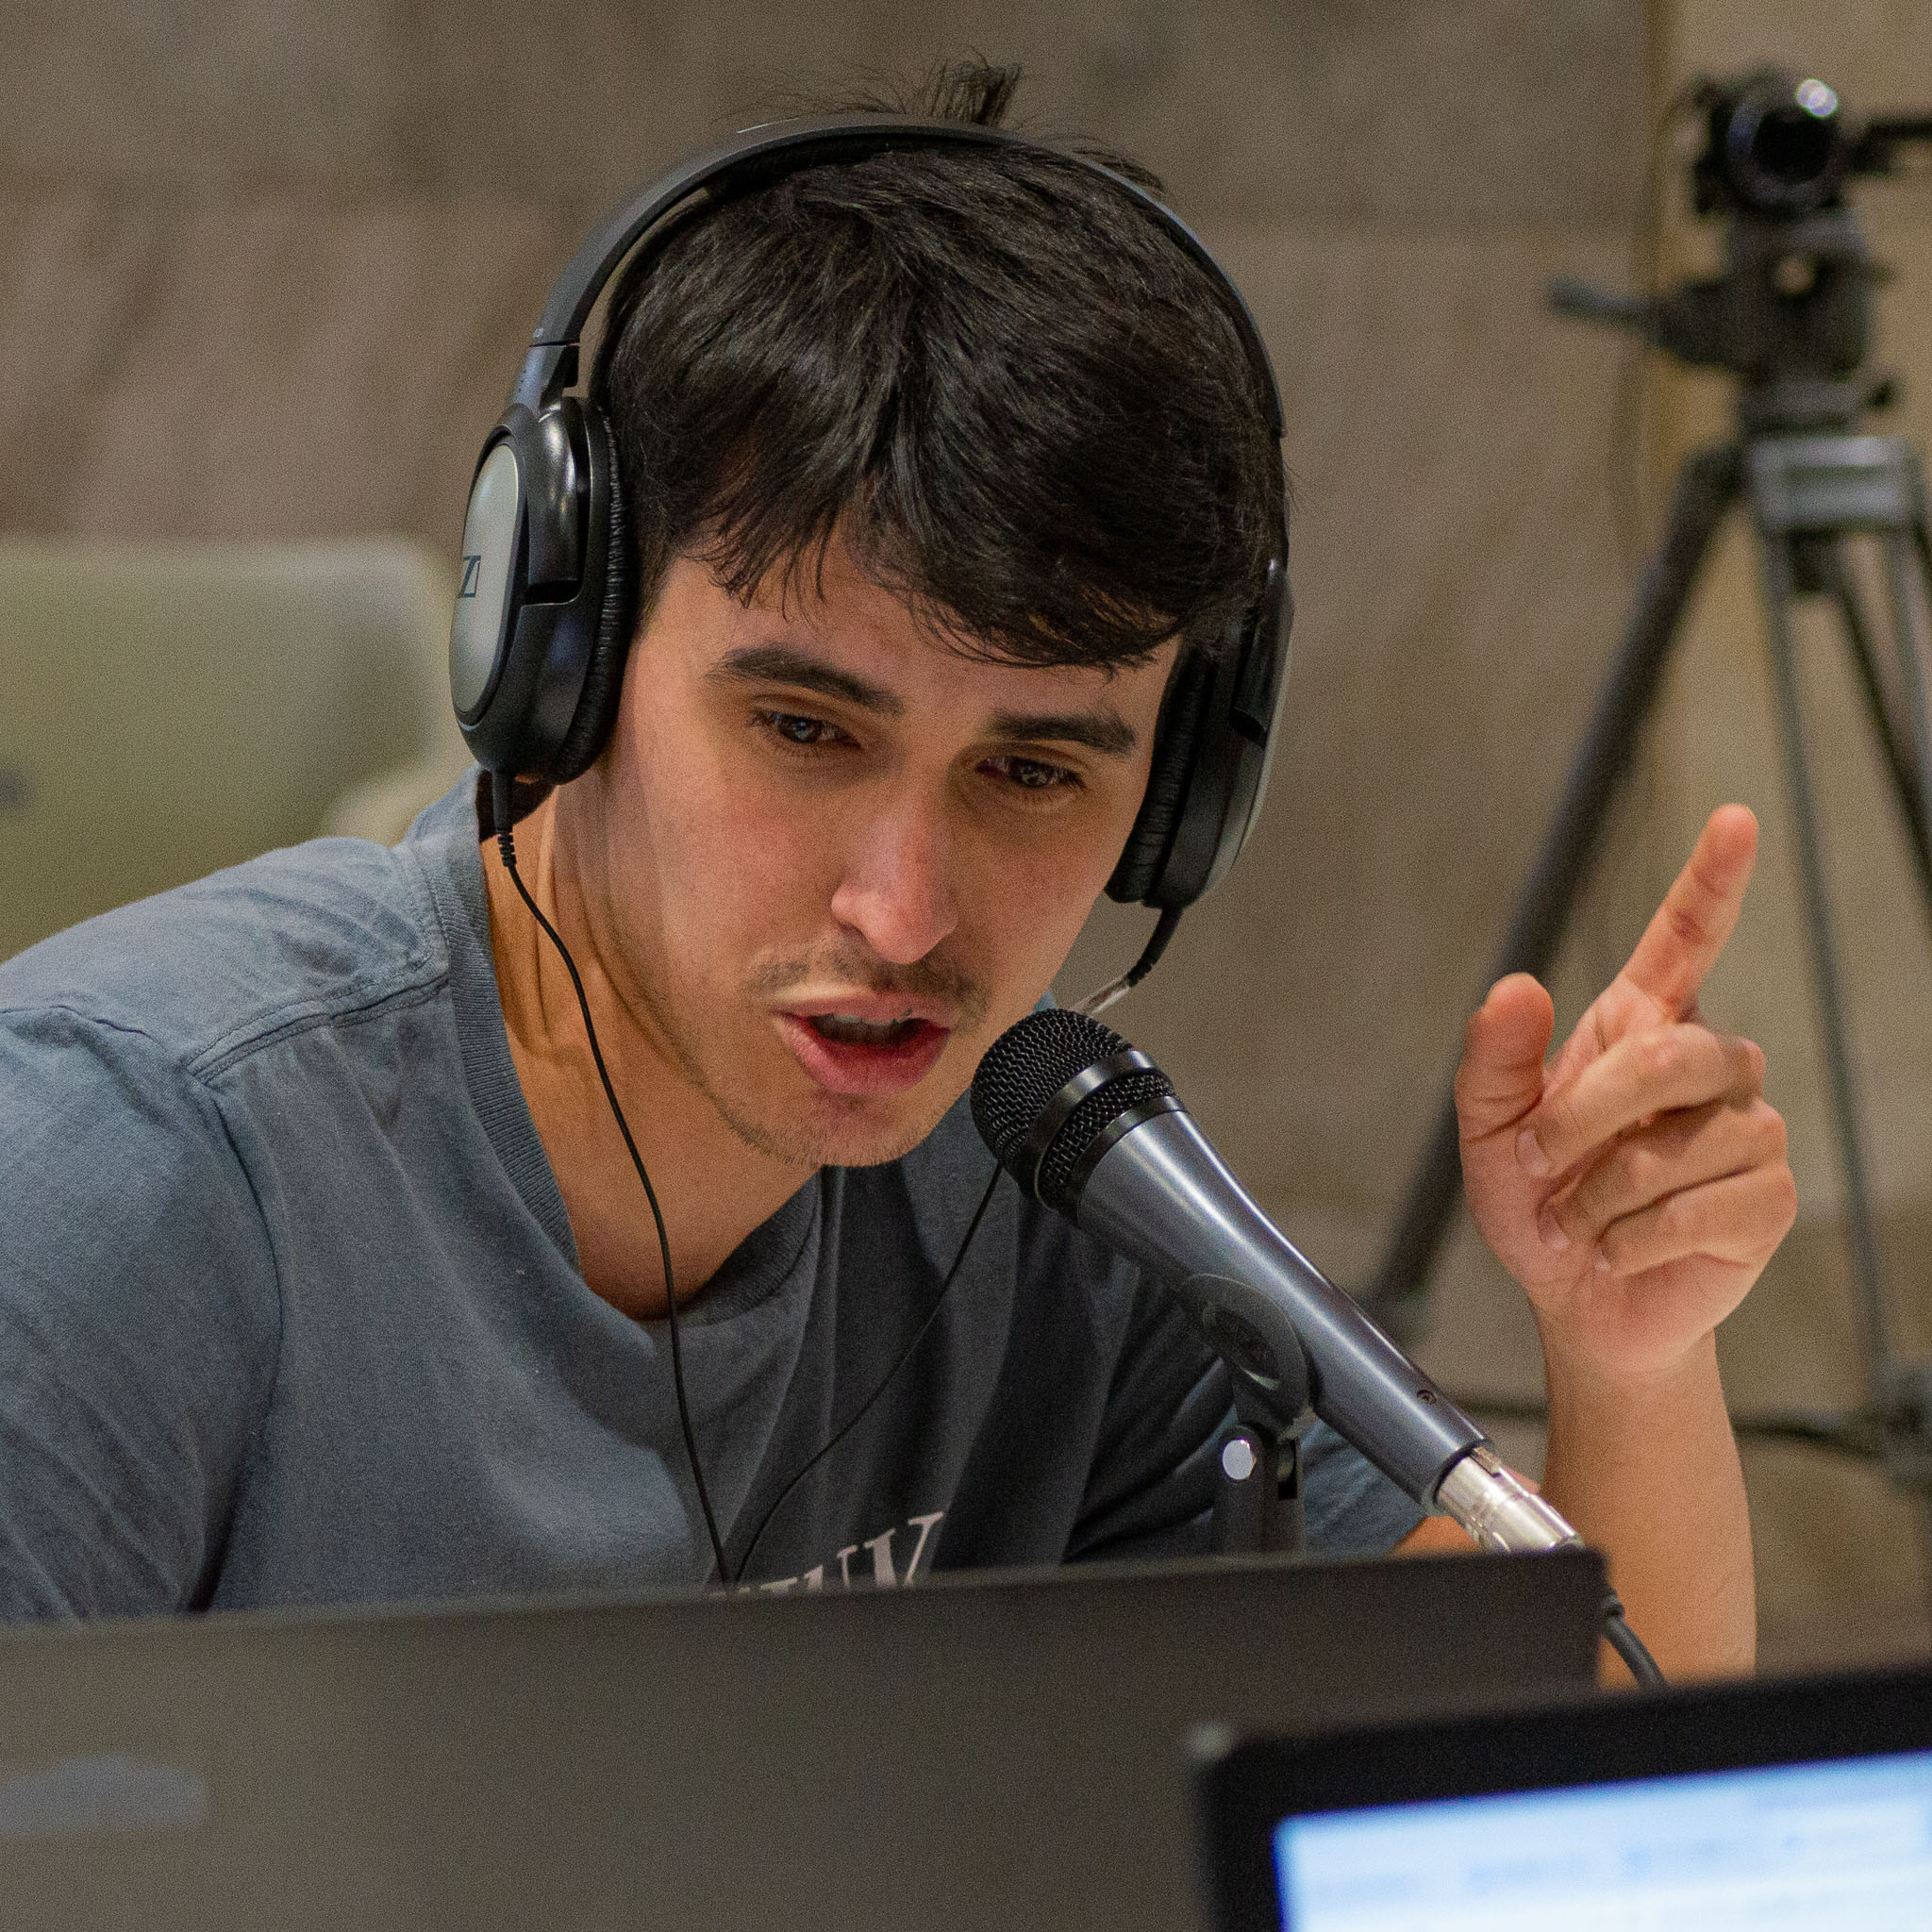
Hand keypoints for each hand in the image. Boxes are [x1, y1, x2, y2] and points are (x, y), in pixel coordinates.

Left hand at [1454, 805, 1796, 1382]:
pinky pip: (1702, 1208)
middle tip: (1542, 1168)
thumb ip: (1493, 1060)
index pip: (1685, 939)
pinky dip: (1636, 1240)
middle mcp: (1706, 1067)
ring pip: (1678, 1145)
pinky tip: (1625, 1248)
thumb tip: (1516, 987)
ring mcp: (1747, 1132)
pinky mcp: (1767, 1201)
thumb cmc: (1541, 1206)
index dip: (1711, 880)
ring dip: (1603, 1196)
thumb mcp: (1487, 1131)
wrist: (1579, 1302)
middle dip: (1585, 1118)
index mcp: (1639, 1029)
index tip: (1734, 821)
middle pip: (1669, 1056)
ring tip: (1586, 1220)